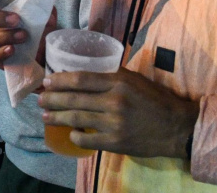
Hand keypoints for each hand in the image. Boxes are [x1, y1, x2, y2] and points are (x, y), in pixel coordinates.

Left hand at [38, 68, 198, 158]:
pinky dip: (75, 136)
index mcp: (118, 82)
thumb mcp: (135, 80)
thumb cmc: (155, 99)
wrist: (177, 127)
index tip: (47, 82)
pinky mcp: (116, 142)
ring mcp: (114, 123)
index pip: (80, 79)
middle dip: (52, 99)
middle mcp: (114, 101)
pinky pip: (87, 140)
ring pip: (76, 118)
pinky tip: (70, 133)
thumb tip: (82, 73)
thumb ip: (111, 76)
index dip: (60, 80)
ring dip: (57, 117)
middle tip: (39, 100)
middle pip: (74, 99)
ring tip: (45, 116)